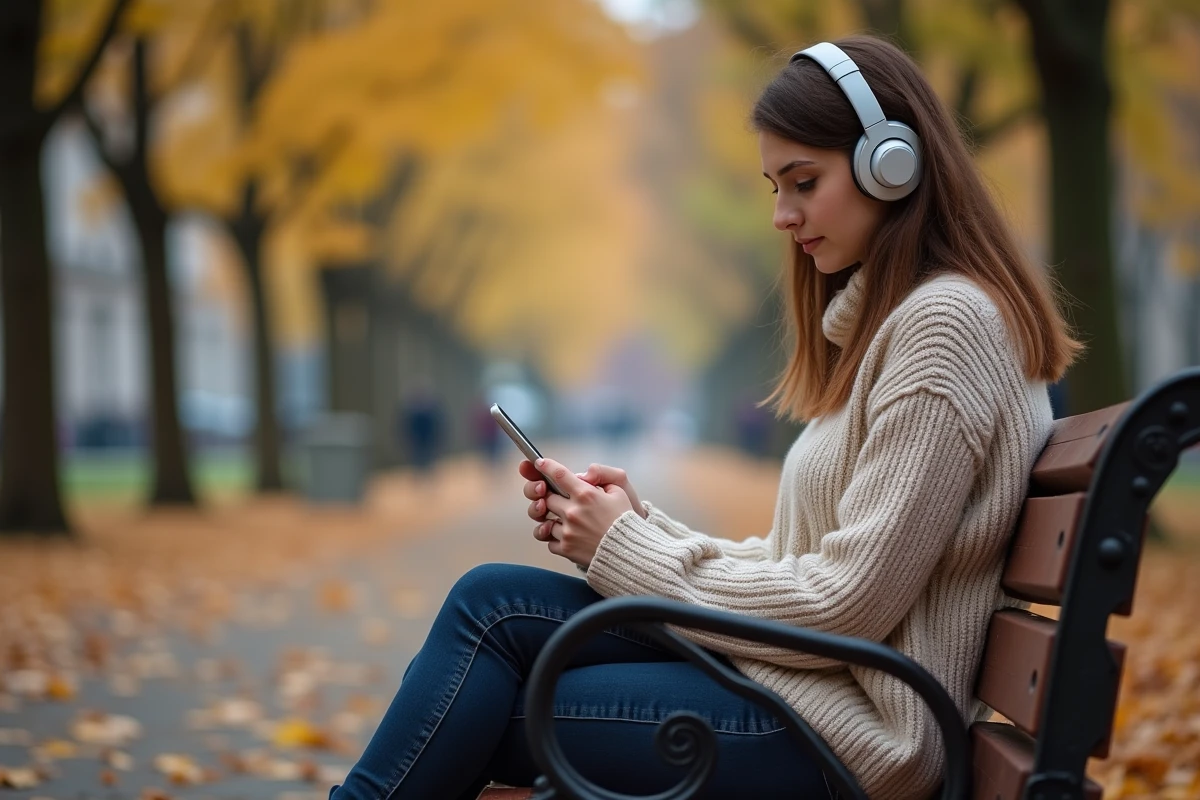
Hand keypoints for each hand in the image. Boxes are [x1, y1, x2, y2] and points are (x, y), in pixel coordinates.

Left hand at [520, 458, 634, 568]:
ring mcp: (567, 531)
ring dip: (555, 520)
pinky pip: (550, 541)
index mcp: (586, 495)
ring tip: (571, 524)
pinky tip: (570, 537)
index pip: (559, 475)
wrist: (629, 553)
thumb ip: (601, 480)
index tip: (540, 463)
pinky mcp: (566, 549)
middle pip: (547, 498)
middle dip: (551, 497)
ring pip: (546, 521)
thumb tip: (584, 478)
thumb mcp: (620, 493)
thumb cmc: (626, 522)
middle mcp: (573, 512)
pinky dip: (556, 539)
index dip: (546, 466)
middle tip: (561, 501)